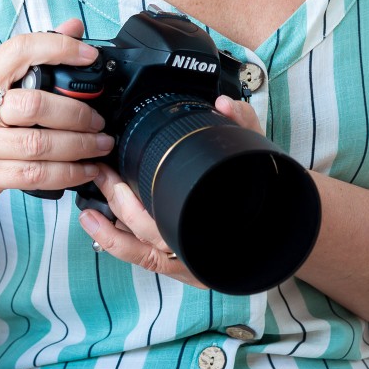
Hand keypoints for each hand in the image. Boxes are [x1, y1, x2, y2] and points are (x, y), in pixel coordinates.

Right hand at [0, 19, 114, 229]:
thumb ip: (35, 59)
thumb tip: (73, 26)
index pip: (20, 50)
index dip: (58, 48)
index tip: (89, 55)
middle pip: (35, 104)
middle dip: (77, 113)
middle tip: (100, 120)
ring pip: (38, 144)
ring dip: (79, 146)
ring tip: (101, 145)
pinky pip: (34, 175)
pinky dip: (67, 174)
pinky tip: (86, 170)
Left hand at [77, 95, 264, 287]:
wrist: (282, 223)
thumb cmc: (267, 189)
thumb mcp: (259, 153)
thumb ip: (243, 125)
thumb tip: (223, 103)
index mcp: (218, 227)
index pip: (171, 225)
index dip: (137, 208)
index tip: (116, 176)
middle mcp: (203, 251)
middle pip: (151, 236)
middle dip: (119, 205)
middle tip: (101, 173)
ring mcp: (190, 263)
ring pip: (143, 255)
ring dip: (111, 232)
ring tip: (87, 210)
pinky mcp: (179, 264)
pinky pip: (145, 261)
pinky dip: (119, 245)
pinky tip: (99, 227)